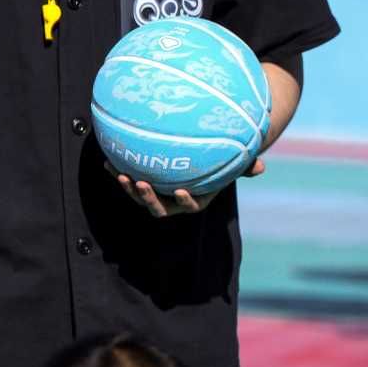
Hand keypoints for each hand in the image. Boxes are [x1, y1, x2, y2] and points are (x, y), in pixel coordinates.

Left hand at [104, 161, 248, 217]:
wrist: (196, 159)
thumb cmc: (217, 163)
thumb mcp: (231, 164)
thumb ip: (244, 167)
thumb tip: (261, 167)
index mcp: (193, 199)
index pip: (190, 206)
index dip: (185, 201)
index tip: (181, 191)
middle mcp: (171, 201)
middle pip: (159, 207)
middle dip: (149, 199)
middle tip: (142, 184)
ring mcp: (154, 194)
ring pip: (139, 197)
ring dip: (129, 188)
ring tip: (121, 175)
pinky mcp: (140, 183)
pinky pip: (127, 179)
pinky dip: (116, 171)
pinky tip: (107, 160)